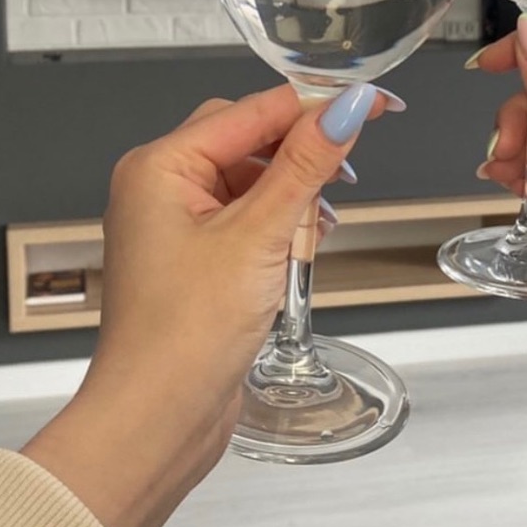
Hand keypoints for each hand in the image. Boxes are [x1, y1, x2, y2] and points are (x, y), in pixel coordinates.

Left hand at [22, 81, 386, 526]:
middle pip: (249, 139)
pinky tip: (302, 244)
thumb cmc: (183, 336)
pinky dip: (280, 224)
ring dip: (292, 195)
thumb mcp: (258, 236)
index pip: (253, 110)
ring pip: (251, 178)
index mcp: (161, 166)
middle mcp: (161, 186)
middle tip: (347, 166)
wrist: (155, 423)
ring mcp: (175, 224)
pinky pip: (246, 216)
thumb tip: (344, 108)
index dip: (316, 105)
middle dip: (301, 155)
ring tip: (315, 226)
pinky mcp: (195, 257)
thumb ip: (304, 165)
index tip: (371, 102)